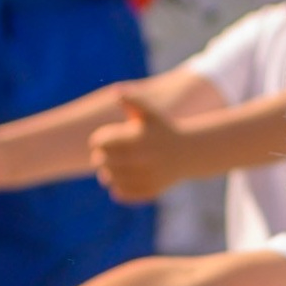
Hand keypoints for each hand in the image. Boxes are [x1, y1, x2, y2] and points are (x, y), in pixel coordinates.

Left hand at [90, 80, 196, 203]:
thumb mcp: (150, 112)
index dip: (97, 141)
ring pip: (110, 179)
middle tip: (102, 158)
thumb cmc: (163, 129)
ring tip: (109, 170)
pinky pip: (122, 193)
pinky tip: (120, 181)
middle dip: (99, 158)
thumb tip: (116, 92)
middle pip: (102, 161)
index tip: (100, 142)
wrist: (188, 153)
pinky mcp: (150, 190)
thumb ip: (133, 100)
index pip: (101, 142)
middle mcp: (142, 158)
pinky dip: (117, 188)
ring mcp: (147, 175)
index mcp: (137, 138)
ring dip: (106, 175)